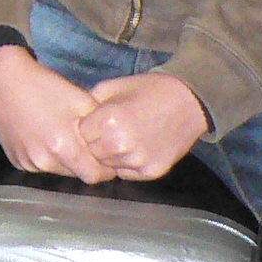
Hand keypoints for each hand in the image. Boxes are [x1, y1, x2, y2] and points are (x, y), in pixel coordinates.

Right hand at [0, 44, 113, 183]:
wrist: (1, 78)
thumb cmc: (45, 86)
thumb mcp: (81, 100)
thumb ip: (100, 128)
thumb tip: (114, 145)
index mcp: (63, 147)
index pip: (95, 176)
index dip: (105, 168)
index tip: (106, 156)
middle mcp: (44, 160)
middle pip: (77, 175)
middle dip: (86, 164)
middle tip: (86, 144)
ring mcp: (28, 162)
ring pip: (59, 171)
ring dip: (66, 161)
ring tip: (63, 136)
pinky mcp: (16, 160)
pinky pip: (40, 165)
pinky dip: (47, 156)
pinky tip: (43, 136)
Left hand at [80, 72, 207, 180]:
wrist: (189, 102)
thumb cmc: (148, 90)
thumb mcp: (112, 87)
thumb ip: (89, 103)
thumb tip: (72, 117)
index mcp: (108, 120)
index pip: (79, 134)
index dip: (85, 126)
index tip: (93, 121)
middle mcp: (121, 145)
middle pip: (90, 153)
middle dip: (94, 143)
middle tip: (106, 131)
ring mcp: (137, 162)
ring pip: (107, 166)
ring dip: (109, 155)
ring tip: (122, 138)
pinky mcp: (151, 173)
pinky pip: (125, 173)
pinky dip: (126, 164)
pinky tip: (135, 147)